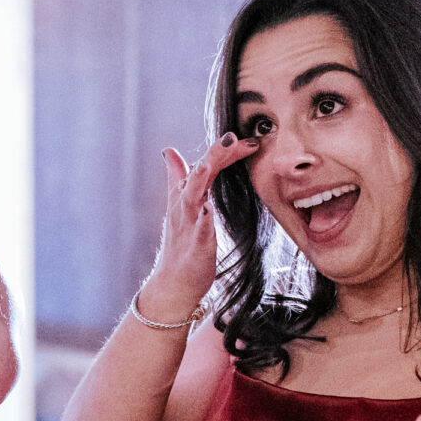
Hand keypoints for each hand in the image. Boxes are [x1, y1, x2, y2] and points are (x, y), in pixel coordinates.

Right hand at [138, 133, 257, 318]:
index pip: (205, 163)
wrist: (173, 283)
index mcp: (186, 195)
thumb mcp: (180, 208)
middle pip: (198, 172)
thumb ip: (177, 178)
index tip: (249, 140)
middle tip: (233, 137)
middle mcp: (184, 205)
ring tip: (210, 163)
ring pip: (191, 195)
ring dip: (201, 178)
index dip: (224, 150)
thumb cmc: (181, 245)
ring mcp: (188, 225)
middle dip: (215, 154)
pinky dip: (202, 219)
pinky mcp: (194, 247)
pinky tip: (209, 211)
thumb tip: (170, 151)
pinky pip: (198, 230)